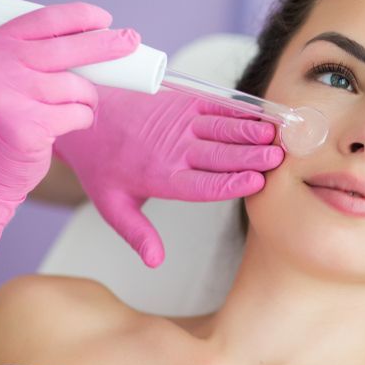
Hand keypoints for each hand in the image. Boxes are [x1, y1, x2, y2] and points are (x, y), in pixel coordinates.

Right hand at [0, 2, 139, 252]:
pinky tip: (65, 125)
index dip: (81, 16)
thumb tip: (102, 38)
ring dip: (88, 98)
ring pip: (78, 86)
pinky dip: (83, 119)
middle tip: (131, 41)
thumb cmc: (11, 114)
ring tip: (73, 108)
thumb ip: (45, 54)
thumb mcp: (15, 74)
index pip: (45, 19)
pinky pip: (78, 114)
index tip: (105, 19)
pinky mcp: (25, 127)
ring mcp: (9, 97)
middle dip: (106, 45)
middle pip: (67, 49)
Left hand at [53, 86, 282, 267]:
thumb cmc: (102, 165)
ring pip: (221, 128)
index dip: (232, 183)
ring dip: (249, 132)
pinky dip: (239, 112)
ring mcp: (179, 123)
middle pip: (219, 155)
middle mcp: (173, 149)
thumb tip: (156, 262)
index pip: (203, 184)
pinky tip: (260, 117)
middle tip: (278, 158)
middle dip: (251, 156)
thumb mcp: (112, 206)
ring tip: (274, 137)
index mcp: (161, 177)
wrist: (85, 116)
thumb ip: (137, 234)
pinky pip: (216, 106)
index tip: (257, 182)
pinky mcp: (182, 102)